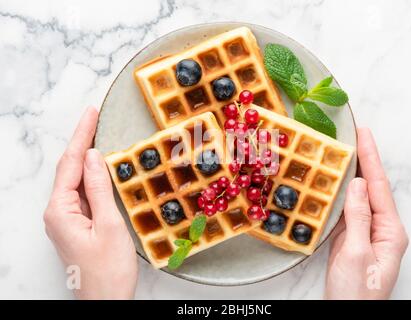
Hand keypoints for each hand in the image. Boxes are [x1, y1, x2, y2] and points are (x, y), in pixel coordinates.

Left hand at [44, 107, 137, 299]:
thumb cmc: (108, 270)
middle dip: (81, 141)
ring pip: (76, 180)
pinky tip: (100, 167)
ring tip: (97, 133)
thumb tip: (94, 157)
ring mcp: (67, 219)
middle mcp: (58, 212)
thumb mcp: (108, 226)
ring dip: (86, 157)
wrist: (105, 301)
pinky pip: (83, 193)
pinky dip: (92, 176)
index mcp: (60, 211)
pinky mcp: (77, 224)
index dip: (82, 136)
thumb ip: (99, 189)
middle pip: (69, 169)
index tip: (91, 112)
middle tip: (94, 116)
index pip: (71, 164)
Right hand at [325, 128, 407, 299]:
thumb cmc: (356, 292)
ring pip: (357, 197)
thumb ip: (357, 217)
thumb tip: (355, 184)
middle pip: (371, 187)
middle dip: (364, 160)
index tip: (364, 133)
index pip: (379, 186)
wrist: (347, 313)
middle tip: (354, 134)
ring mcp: (366, 232)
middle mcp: (381, 228)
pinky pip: (346, 210)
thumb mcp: (356, 253)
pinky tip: (331, 182)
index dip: (371, 157)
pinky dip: (337, 193)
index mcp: (389, 231)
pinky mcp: (351, 238)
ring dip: (350, 174)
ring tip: (341, 152)